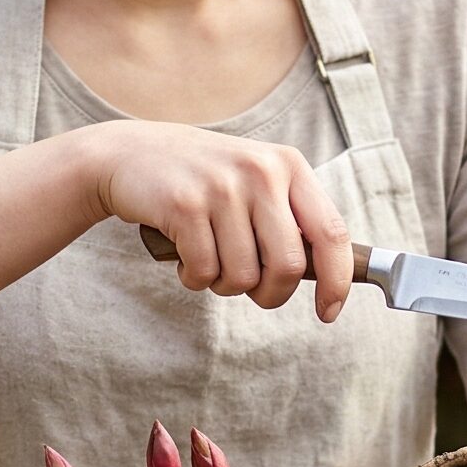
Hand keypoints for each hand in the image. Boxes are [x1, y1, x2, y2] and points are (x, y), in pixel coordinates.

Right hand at [87, 121, 354, 321]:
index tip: (328, 311)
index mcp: (289, 166)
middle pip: (289, 266)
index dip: (337, 281)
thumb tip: (328, 278)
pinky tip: (185, 257)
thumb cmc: (202, 181)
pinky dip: (195, 279)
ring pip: (244, 276)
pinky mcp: (185, 204)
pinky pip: (205, 272)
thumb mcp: (255, 182)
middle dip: (271, 294)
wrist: (128, 154)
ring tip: (210, 261)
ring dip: (225, 286)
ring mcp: (222, 186)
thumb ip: (290, 220)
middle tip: (253, 292)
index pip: (332, 233)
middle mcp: (261, 171)